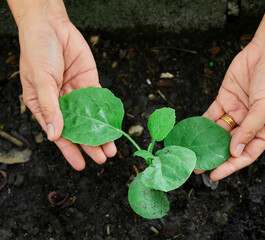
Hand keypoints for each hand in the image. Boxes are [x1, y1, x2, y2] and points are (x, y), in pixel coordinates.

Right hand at [16, 2, 115, 169]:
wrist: (51, 25)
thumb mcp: (40, 81)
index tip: (81, 165)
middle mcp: (62, 103)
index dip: (70, 150)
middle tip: (103, 158)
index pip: (58, 134)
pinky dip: (107, 114)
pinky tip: (114, 125)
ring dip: (102, 133)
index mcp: (44, 106)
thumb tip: (55, 136)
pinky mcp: (90, 83)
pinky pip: (99, 101)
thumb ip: (50, 107)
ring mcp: (77, 93)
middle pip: (78, 128)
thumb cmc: (38, 51)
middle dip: (91, 145)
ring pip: (92, 118)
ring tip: (112, 148)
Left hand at [195, 39, 264, 179]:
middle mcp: (249, 123)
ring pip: (218, 131)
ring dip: (205, 142)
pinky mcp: (225, 99)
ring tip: (191, 152)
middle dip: (214, 156)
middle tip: (196, 167)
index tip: (215, 174)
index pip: (246, 153)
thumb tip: (235, 151)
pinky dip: (201, 123)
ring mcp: (236, 112)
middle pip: (230, 145)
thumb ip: (250, 128)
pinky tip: (191, 131)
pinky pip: (211, 114)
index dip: (231, 165)